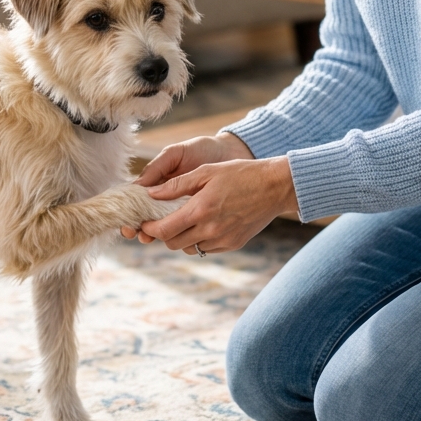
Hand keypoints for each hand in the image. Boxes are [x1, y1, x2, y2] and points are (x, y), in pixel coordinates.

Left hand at [129, 155, 298, 254]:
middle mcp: (210, 230)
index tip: (145, 222)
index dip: (150, 228)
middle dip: (164, 233)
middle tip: (164, 219)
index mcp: (200, 210)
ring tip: (185, 220)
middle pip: (173, 243)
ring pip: (189, 248)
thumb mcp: (206, 172)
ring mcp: (223, 240)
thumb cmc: (240, 173)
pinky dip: (200, 239)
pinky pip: (207, 248)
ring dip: (182, 237)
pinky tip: (205, 223)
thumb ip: (177, 185)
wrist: (275, 187)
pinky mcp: (233, 244)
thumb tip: (151, 193)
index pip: (164, 230)